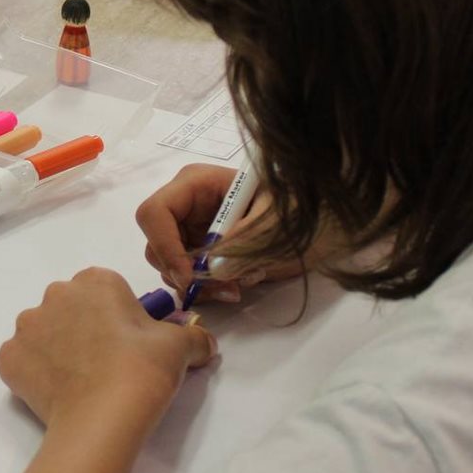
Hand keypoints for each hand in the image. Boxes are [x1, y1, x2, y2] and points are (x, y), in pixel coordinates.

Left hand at [0, 268, 215, 431]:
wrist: (101, 418)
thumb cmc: (142, 370)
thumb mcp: (180, 348)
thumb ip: (194, 336)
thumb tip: (203, 343)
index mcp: (95, 281)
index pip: (106, 289)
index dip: (120, 316)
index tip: (130, 343)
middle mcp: (55, 294)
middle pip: (72, 307)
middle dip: (86, 328)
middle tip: (107, 363)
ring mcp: (26, 326)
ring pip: (44, 332)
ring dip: (59, 349)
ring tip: (82, 381)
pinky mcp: (8, 358)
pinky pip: (24, 360)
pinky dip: (37, 373)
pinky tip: (58, 393)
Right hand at [136, 164, 289, 302]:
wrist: (317, 222)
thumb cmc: (296, 207)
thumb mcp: (274, 217)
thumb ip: (243, 239)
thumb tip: (212, 269)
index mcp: (197, 183)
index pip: (155, 213)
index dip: (164, 247)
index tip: (189, 277)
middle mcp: (185, 205)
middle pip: (156, 244)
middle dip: (184, 272)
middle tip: (223, 289)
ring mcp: (189, 229)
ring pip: (168, 265)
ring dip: (199, 284)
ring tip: (236, 288)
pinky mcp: (198, 250)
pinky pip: (186, 276)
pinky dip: (206, 288)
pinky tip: (235, 284)